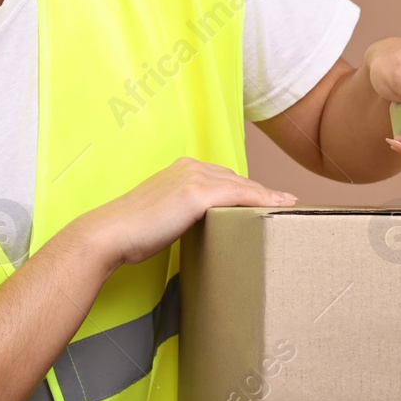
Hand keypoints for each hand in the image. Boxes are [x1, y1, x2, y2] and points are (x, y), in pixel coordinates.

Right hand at [75, 157, 296, 268]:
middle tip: (287, 204)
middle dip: (262, 191)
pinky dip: (263, 200)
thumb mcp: (164, 216)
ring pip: (243, 186)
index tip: (268, 200)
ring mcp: (194, 177)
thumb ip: (184, 213)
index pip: (225, 178)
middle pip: (238, 179)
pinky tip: (280, 207)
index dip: (248, 189)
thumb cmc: (133, 233)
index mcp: (182, 169)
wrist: (110, 234)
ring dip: (268, 196)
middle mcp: (190, 167)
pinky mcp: (197, 193)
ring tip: (290, 207)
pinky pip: (240, 195)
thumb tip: (205, 230)